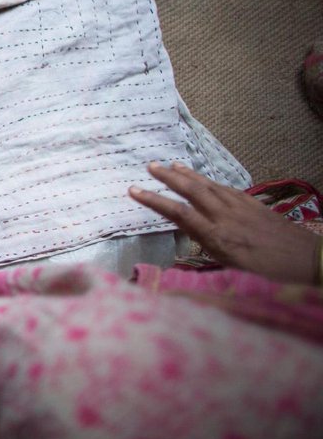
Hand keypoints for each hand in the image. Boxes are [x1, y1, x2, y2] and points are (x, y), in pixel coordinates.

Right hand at [129, 162, 321, 283]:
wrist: (309, 259)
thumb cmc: (270, 274)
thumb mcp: (233, 269)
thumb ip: (208, 250)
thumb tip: (185, 237)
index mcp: (218, 236)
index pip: (179, 213)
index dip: (154, 201)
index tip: (133, 190)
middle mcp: (226, 217)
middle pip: (192, 191)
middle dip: (169, 178)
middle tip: (150, 165)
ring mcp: (241, 207)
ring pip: (209, 186)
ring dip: (188, 174)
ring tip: (171, 164)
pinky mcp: (254, 204)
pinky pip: (226, 188)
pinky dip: (210, 181)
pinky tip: (205, 179)